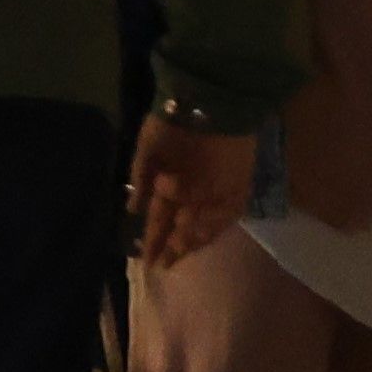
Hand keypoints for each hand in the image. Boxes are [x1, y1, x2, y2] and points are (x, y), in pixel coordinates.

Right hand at [133, 118, 255, 273]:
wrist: (208, 105)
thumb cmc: (173, 125)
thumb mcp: (148, 149)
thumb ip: (140, 178)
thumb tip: (133, 208)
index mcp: (169, 183)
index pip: (162, 218)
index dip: (155, 238)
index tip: (146, 259)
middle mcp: (192, 191)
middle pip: (181, 226)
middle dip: (171, 245)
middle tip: (160, 266)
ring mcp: (215, 191)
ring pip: (202, 224)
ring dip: (189, 241)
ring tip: (176, 256)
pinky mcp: (238, 188)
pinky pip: (227, 214)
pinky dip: (214, 227)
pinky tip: (200, 239)